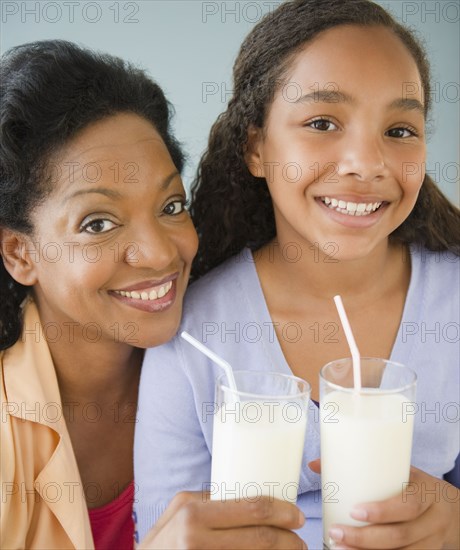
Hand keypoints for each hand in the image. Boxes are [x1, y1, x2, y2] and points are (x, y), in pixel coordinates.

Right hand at [137, 491, 307, 548]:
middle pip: (260, 538)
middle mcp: (195, 536)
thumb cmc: (161, 543)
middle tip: (301, 542)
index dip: (282, 512)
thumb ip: (208, 503)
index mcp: (193, 513)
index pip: (252, 509)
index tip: (297, 516)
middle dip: (289, 541)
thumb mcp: (179, 513)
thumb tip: (247, 497)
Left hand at [308, 460, 458, 549]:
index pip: (409, 504)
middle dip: (365, 539)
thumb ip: (361, 467)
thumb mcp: (398, 471)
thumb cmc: (413, 485)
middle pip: (401, 536)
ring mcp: (433, 542)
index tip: (353, 511)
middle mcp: (434, 520)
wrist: (452, 509)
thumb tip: (315, 464)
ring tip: (339, 548)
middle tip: (335, 533)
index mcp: (427, 493)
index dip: (383, 510)